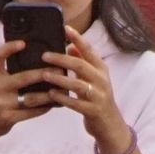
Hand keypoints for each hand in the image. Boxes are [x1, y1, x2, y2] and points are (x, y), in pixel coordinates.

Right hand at [0, 40, 53, 150]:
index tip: (23, 43)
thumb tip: (35, 63)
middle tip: (60, 70)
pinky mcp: (8, 118)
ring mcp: (2, 104)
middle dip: (44, 74)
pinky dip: (44, 108)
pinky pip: (31, 112)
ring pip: (32, 97)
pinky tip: (54, 103)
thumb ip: (8, 74)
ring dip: (49, 94)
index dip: (9, 48)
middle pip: (24, 77)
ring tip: (62, 89)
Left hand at [43, 26, 128, 153]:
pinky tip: (51, 94)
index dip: (78, 39)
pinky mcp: (92, 111)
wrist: (110, 125)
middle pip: (81, 66)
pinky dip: (63, 98)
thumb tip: (70, 46)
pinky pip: (75, 103)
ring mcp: (98, 96)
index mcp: (101, 69)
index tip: (65, 28)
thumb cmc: (98, 98)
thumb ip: (83, 63)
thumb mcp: (94, 78)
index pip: (89, 50)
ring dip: (60, 79)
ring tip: (45, 75)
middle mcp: (101, 80)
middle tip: (45, 55)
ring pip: (78, 84)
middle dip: (62, 59)